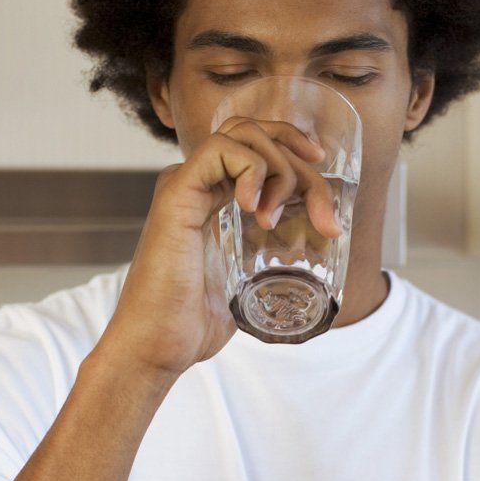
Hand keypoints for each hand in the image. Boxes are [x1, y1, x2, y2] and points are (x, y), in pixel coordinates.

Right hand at [98, 116, 341, 376]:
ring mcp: (184, 184)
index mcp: (211, 195)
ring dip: (280, 169)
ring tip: (276, 218)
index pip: (254, 141)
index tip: (320, 163)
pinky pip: (219, 151)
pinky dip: (250, 169)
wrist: (156, 346)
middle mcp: (197, 182)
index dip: (292, 142)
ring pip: (243, 135)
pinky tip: (253, 208)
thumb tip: (306, 274)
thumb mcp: (244, 283)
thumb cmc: (191, 322)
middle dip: (301, 165)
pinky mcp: (176, 194)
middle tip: (323, 217)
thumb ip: (265, 266)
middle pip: (257, 134)